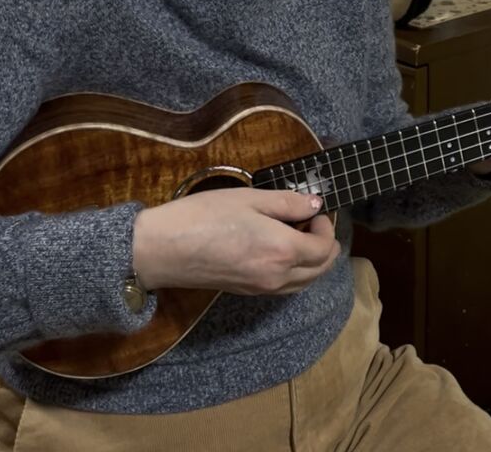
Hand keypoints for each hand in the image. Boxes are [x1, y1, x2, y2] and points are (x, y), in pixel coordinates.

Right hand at [133, 187, 339, 294]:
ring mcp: (263, 289)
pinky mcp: (248, 292)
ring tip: (296, 232)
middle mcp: (278, 277)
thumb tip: (314, 204)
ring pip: (305, 282)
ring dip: (312, 260)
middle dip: (325, 244)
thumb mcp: (249, 198)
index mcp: (282, 250)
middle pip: (320, 269)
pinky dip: (295, 270)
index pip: (324, 248)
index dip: (326, 226)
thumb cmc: (205, 216)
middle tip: (310, 219)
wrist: (164, 249)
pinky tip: (280, 249)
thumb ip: (287, 202)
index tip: (314, 208)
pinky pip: (286, 286)